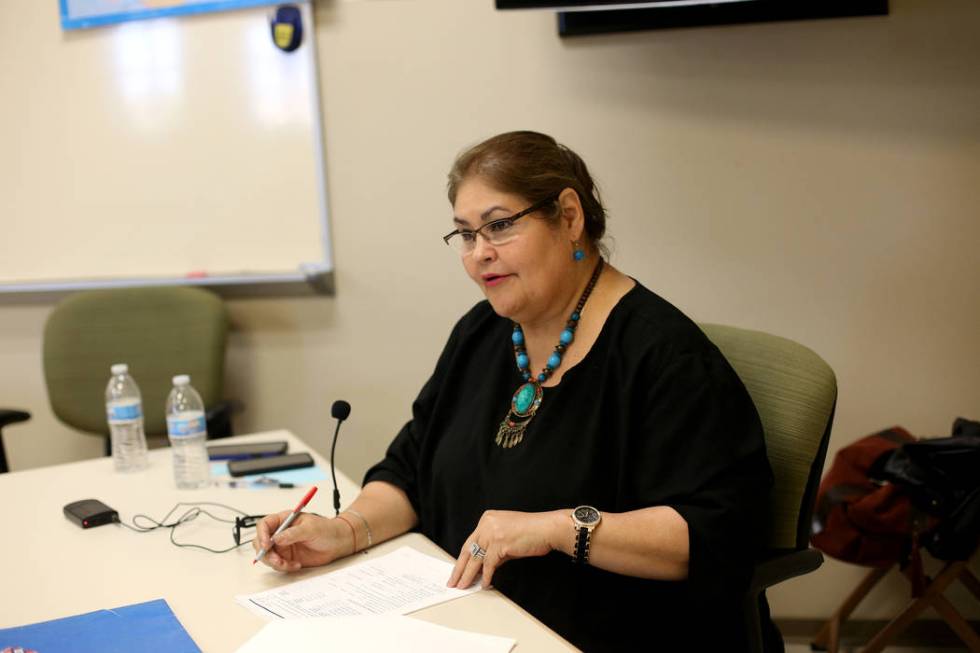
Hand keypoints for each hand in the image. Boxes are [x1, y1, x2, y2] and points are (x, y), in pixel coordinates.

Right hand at [253, 512, 352, 571]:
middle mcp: (280, 533)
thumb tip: (277, 538)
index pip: (264, 525)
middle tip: (277, 560)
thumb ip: (293, 533)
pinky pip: (277, 564)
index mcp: (284, 520)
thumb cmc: (326, 530)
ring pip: (267, 556)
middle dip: (265, 553)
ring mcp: (282, 546)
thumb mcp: (311, 528)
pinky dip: (283, 567)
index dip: (262, 534)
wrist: (337, 543)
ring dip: (274, 562)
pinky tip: (296, 565)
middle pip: (261, 542)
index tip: (267, 545)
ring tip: (287, 564)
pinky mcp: (287, 557)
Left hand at [448, 510, 562, 588]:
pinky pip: (488, 564)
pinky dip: (486, 576)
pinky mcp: (499, 544)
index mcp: (487, 519)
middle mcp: (486, 524)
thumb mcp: (506, 539)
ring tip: (464, 586)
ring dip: (469, 575)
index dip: (463, 559)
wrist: (546, 528)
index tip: (458, 569)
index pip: (471, 542)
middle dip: (459, 568)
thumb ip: (493, 550)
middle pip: (468, 550)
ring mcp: (492, 533)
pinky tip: (485, 583)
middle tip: (453, 581)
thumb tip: (484, 567)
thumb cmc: (531, 532)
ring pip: (476, 559)